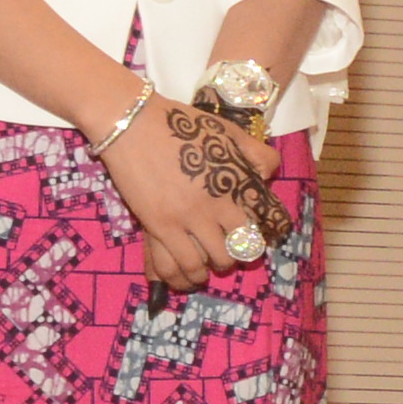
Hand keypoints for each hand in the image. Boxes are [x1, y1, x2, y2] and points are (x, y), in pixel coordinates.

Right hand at [98, 92, 288, 292]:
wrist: (133, 123)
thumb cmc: (182, 125)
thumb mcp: (228, 132)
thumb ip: (255, 153)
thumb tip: (269, 175)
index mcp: (232, 185)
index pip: (256, 226)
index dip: (258, 239)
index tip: (254, 241)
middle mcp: (212, 207)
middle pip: (234, 250)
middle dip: (235, 256)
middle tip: (229, 252)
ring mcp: (183, 219)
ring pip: (204, 264)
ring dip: (209, 271)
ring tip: (207, 269)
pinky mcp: (156, 226)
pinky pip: (171, 265)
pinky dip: (181, 279)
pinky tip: (185, 280)